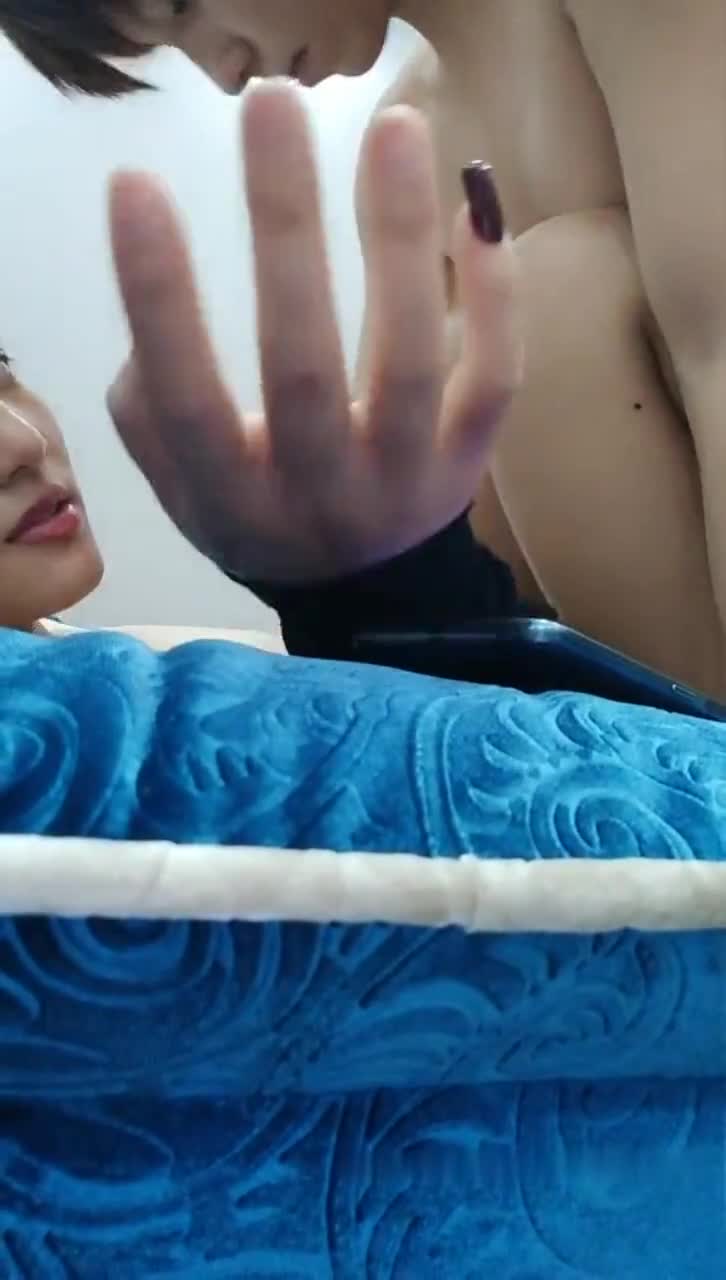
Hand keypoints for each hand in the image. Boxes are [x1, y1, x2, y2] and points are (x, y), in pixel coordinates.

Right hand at [108, 81, 520, 583]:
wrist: (365, 596)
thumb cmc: (261, 513)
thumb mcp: (187, 489)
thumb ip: (153, 416)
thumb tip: (160, 313)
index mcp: (234, 502)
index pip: (188, 403)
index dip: (160, 300)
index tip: (137, 187)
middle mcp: (320, 496)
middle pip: (303, 369)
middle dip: (284, 232)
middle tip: (269, 107)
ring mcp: (407, 482)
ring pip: (410, 361)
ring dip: (400, 237)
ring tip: (393, 127)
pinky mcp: (473, 461)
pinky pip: (497, 377)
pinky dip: (498, 294)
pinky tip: (476, 204)